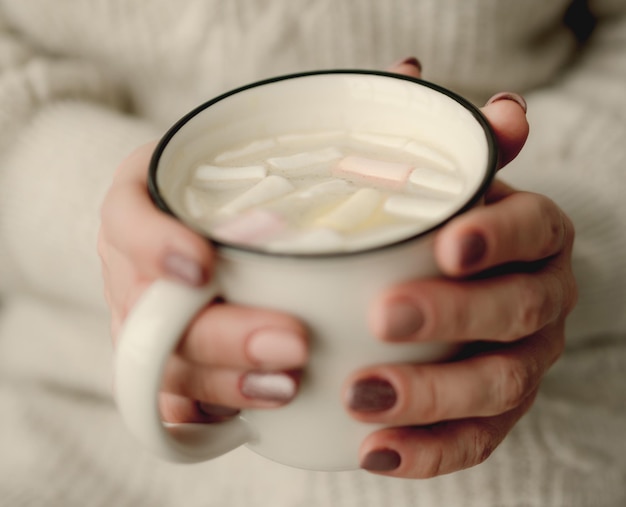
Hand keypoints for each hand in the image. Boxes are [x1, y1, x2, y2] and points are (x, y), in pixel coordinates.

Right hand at [98, 143, 307, 421]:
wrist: (198, 218)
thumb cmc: (233, 188)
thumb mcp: (253, 162)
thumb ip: (298, 177)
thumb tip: (387, 213)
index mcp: (143, 202)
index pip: (127, 220)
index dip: (155, 248)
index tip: (202, 267)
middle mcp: (132, 263)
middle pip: (150, 312)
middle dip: (222, 336)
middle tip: (293, 344)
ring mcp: (137, 318)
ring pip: (157, 368)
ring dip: (222, 383)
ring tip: (286, 386)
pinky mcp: (157, 360)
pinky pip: (165, 401)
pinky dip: (207, 412)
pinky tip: (254, 414)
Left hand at [344, 59, 576, 476]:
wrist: (440, 298)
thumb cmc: (427, 232)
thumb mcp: (427, 185)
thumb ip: (424, 140)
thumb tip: (408, 74)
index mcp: (527, 237)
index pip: (533, 229)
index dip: (498, 235)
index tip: (448, 241)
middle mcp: (538, 299)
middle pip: (516, 312)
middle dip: (452, 316)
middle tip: (382, 315)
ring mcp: (522, 363)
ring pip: (497, 387)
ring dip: (432, 394)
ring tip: (363, 394)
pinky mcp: (493, 416)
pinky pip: (473, 442)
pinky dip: (426, 451)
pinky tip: (375, 450)